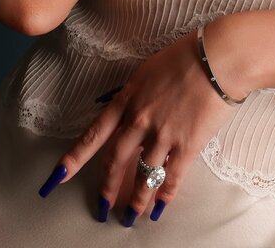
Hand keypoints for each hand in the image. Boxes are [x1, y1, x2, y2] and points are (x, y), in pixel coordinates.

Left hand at [37, 30, 234, 224]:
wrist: (217, 58)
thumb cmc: (185, 57)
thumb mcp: (148, 70)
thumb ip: (136, 95)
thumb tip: (131, 112)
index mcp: (127, 99)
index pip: (93, 134)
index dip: (73, 159)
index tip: (57, 177)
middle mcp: (139, 120)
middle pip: (114, 162)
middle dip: (106, 189)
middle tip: (102, 208)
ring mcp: (161, 135)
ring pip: (141, 177)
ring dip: (135, 201)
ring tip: (130, 218)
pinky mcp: (186, 145)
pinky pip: (171, 179)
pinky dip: (164, 196)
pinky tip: (159, 209)